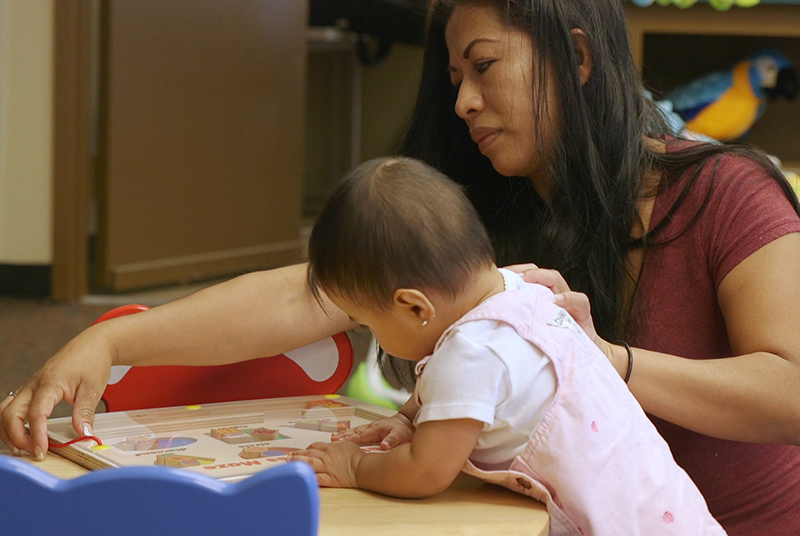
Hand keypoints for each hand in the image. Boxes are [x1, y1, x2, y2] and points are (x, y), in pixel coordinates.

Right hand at [0, 326, 113, 458]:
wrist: (93, 344)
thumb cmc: (92, 361)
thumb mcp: (93, 388)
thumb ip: (85, 412)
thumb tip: (84, 434)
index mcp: (49, 383)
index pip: (35, 414)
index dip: (37, 436)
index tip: (42, 451)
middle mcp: (34, 384)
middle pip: (10, 414)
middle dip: (17, 437)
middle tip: (34, 452)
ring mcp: (31, 386)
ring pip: (5, 410)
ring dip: (8, 430)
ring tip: (23, 446)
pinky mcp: (32, 388)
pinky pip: (12, 406)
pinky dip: (11, 421)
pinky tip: (23, 432)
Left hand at [288, 440, 364, 487]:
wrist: (361, 467)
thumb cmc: (357, 456)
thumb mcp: (347, 444)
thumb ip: (337, 444)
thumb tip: (332, 444)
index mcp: (330, 448)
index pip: (315, 446)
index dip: (307, 447)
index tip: (303, 449)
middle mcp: (325, 457)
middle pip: (308, 453)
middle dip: (297, 454)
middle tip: (288, 455)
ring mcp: (326, 468)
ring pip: (308, 463)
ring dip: (297, 462)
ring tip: (289, 462)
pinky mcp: (328, 479)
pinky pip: (315, 478)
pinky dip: (307, 477)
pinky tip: (300, 477)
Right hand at [332, 412, 414, 449]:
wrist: (408, 422)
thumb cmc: (404, 429)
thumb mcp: (400, 435)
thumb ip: (392, 440)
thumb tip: (384, 445)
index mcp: (376, 429)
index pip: (360, 435)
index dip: (349, 439)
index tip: (339, 441)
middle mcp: (372, 427)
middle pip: (354, 432)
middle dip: (343, 435)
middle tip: (332, 440)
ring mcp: (372, 428)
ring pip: (355, 430)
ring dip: (345, 433)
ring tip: (334, 437)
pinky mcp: (373, 429)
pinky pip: (359, 431)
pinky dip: (350, 433)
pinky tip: (346, 435)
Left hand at [504, 263, 622, 372]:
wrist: (577, 360)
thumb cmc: (549, 346)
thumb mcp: (528, 332)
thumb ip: (513, 322)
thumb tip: (485, 320)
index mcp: (539, 298)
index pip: (527, 276)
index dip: (514, 272)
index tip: (498, 273)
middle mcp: (552, 296)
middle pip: (539, 274)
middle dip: (525, 271)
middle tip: (509, 275)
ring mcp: (568, 303)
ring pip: (556, 280)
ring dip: (542, 277)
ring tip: (527, 280)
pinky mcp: (582, 314)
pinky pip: (579, 300)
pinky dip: (568, 298)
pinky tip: (556, 301)